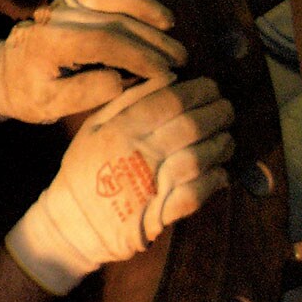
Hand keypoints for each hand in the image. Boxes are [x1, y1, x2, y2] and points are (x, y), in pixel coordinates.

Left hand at [0, 0, 187, 123]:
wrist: (1, 74)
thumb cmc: (26, 93)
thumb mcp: (48, 105)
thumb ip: (83, 93)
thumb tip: (119, 78)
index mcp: (51, 43)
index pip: (105, 43)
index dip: (139, 57)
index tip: (165, 74)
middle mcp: (56, 17)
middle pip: (112, 19)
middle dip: (151, 39)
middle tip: (180, 58)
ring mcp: (59, 5)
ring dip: (141, 7)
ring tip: (169, 25)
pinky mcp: (63, 0)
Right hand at [4, 77, 234, 294]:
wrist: (76, 223)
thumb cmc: (85, 169)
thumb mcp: (94, 127)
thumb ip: (128, 101)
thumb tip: (167, 77)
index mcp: (120, 129)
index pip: (170, 101)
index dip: (199, 90)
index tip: (210, 87)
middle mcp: (138, 154)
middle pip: (192, 126)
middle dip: (218, 113)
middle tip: (225, 109)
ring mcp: (152, 185)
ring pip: (200, 158)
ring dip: (221, 144)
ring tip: (225, 137)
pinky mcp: (162, 213)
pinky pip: (199, 193)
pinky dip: (216, 179)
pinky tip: (220, 170)